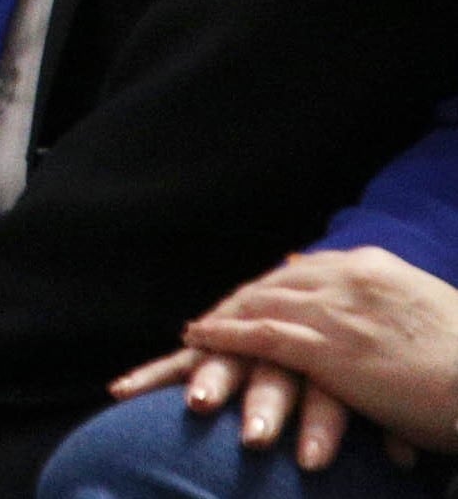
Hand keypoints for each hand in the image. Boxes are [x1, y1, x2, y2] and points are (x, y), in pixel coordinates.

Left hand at [115, 248, 457, 470]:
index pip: (300, 271)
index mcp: (371, 265)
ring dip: (220, 322)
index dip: (267, 290)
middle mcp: (346, 277)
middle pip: (271, 283)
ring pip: (257, 305)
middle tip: (208, 322)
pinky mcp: (328, 348)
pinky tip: (196, 340)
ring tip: (193, 336)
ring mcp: (335, 310)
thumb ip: (381, 303)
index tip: (243, 303)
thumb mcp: (420, 314)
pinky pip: (259, 335)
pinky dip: (222, 336)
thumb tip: (354, 300)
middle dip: (236, 303)